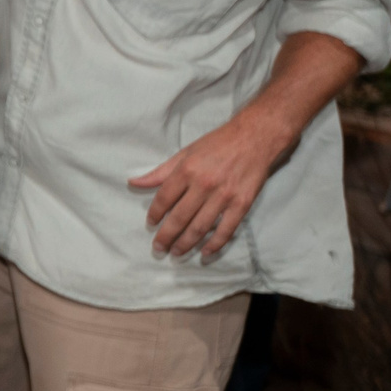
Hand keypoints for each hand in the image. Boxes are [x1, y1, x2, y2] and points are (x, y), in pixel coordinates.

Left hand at [131, 113, 292, 259]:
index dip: (155, 214)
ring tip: (176, 253)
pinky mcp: (243, 203)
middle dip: (166, 236)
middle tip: (158, 248)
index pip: (164, 198)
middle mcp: (204, 185)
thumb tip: (135, 182)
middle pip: (179, 217)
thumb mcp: (185, 153)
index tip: (150, 224)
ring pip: (200, 227)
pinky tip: (205, 253)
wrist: (255, 138)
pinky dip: (215, 244)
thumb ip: (160, 172)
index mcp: (186, 170)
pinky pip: (226, 229)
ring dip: (186, 243)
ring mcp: (224, 196)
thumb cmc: (217, 144)